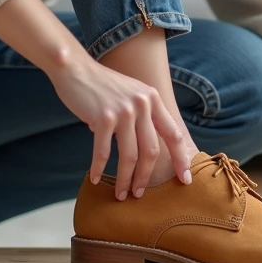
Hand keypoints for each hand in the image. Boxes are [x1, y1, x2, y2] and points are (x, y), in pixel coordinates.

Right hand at [51, 53, 193, 196]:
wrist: (76, 69)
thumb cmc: (103, 86)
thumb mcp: (133, 93)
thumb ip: (144, 115)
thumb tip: (150, 148)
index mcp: (153, 99)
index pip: (174, 134)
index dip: (181, 159)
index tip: (185, 180)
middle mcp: (142, 104)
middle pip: (151, 150)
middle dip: (146, 177)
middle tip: (139, 194)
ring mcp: (123, 111)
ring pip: (129, 156)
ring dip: (125, 179)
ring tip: (121, 194)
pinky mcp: (103, 118)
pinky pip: (103, 152)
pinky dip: (99, 168)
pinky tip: (96, 179)